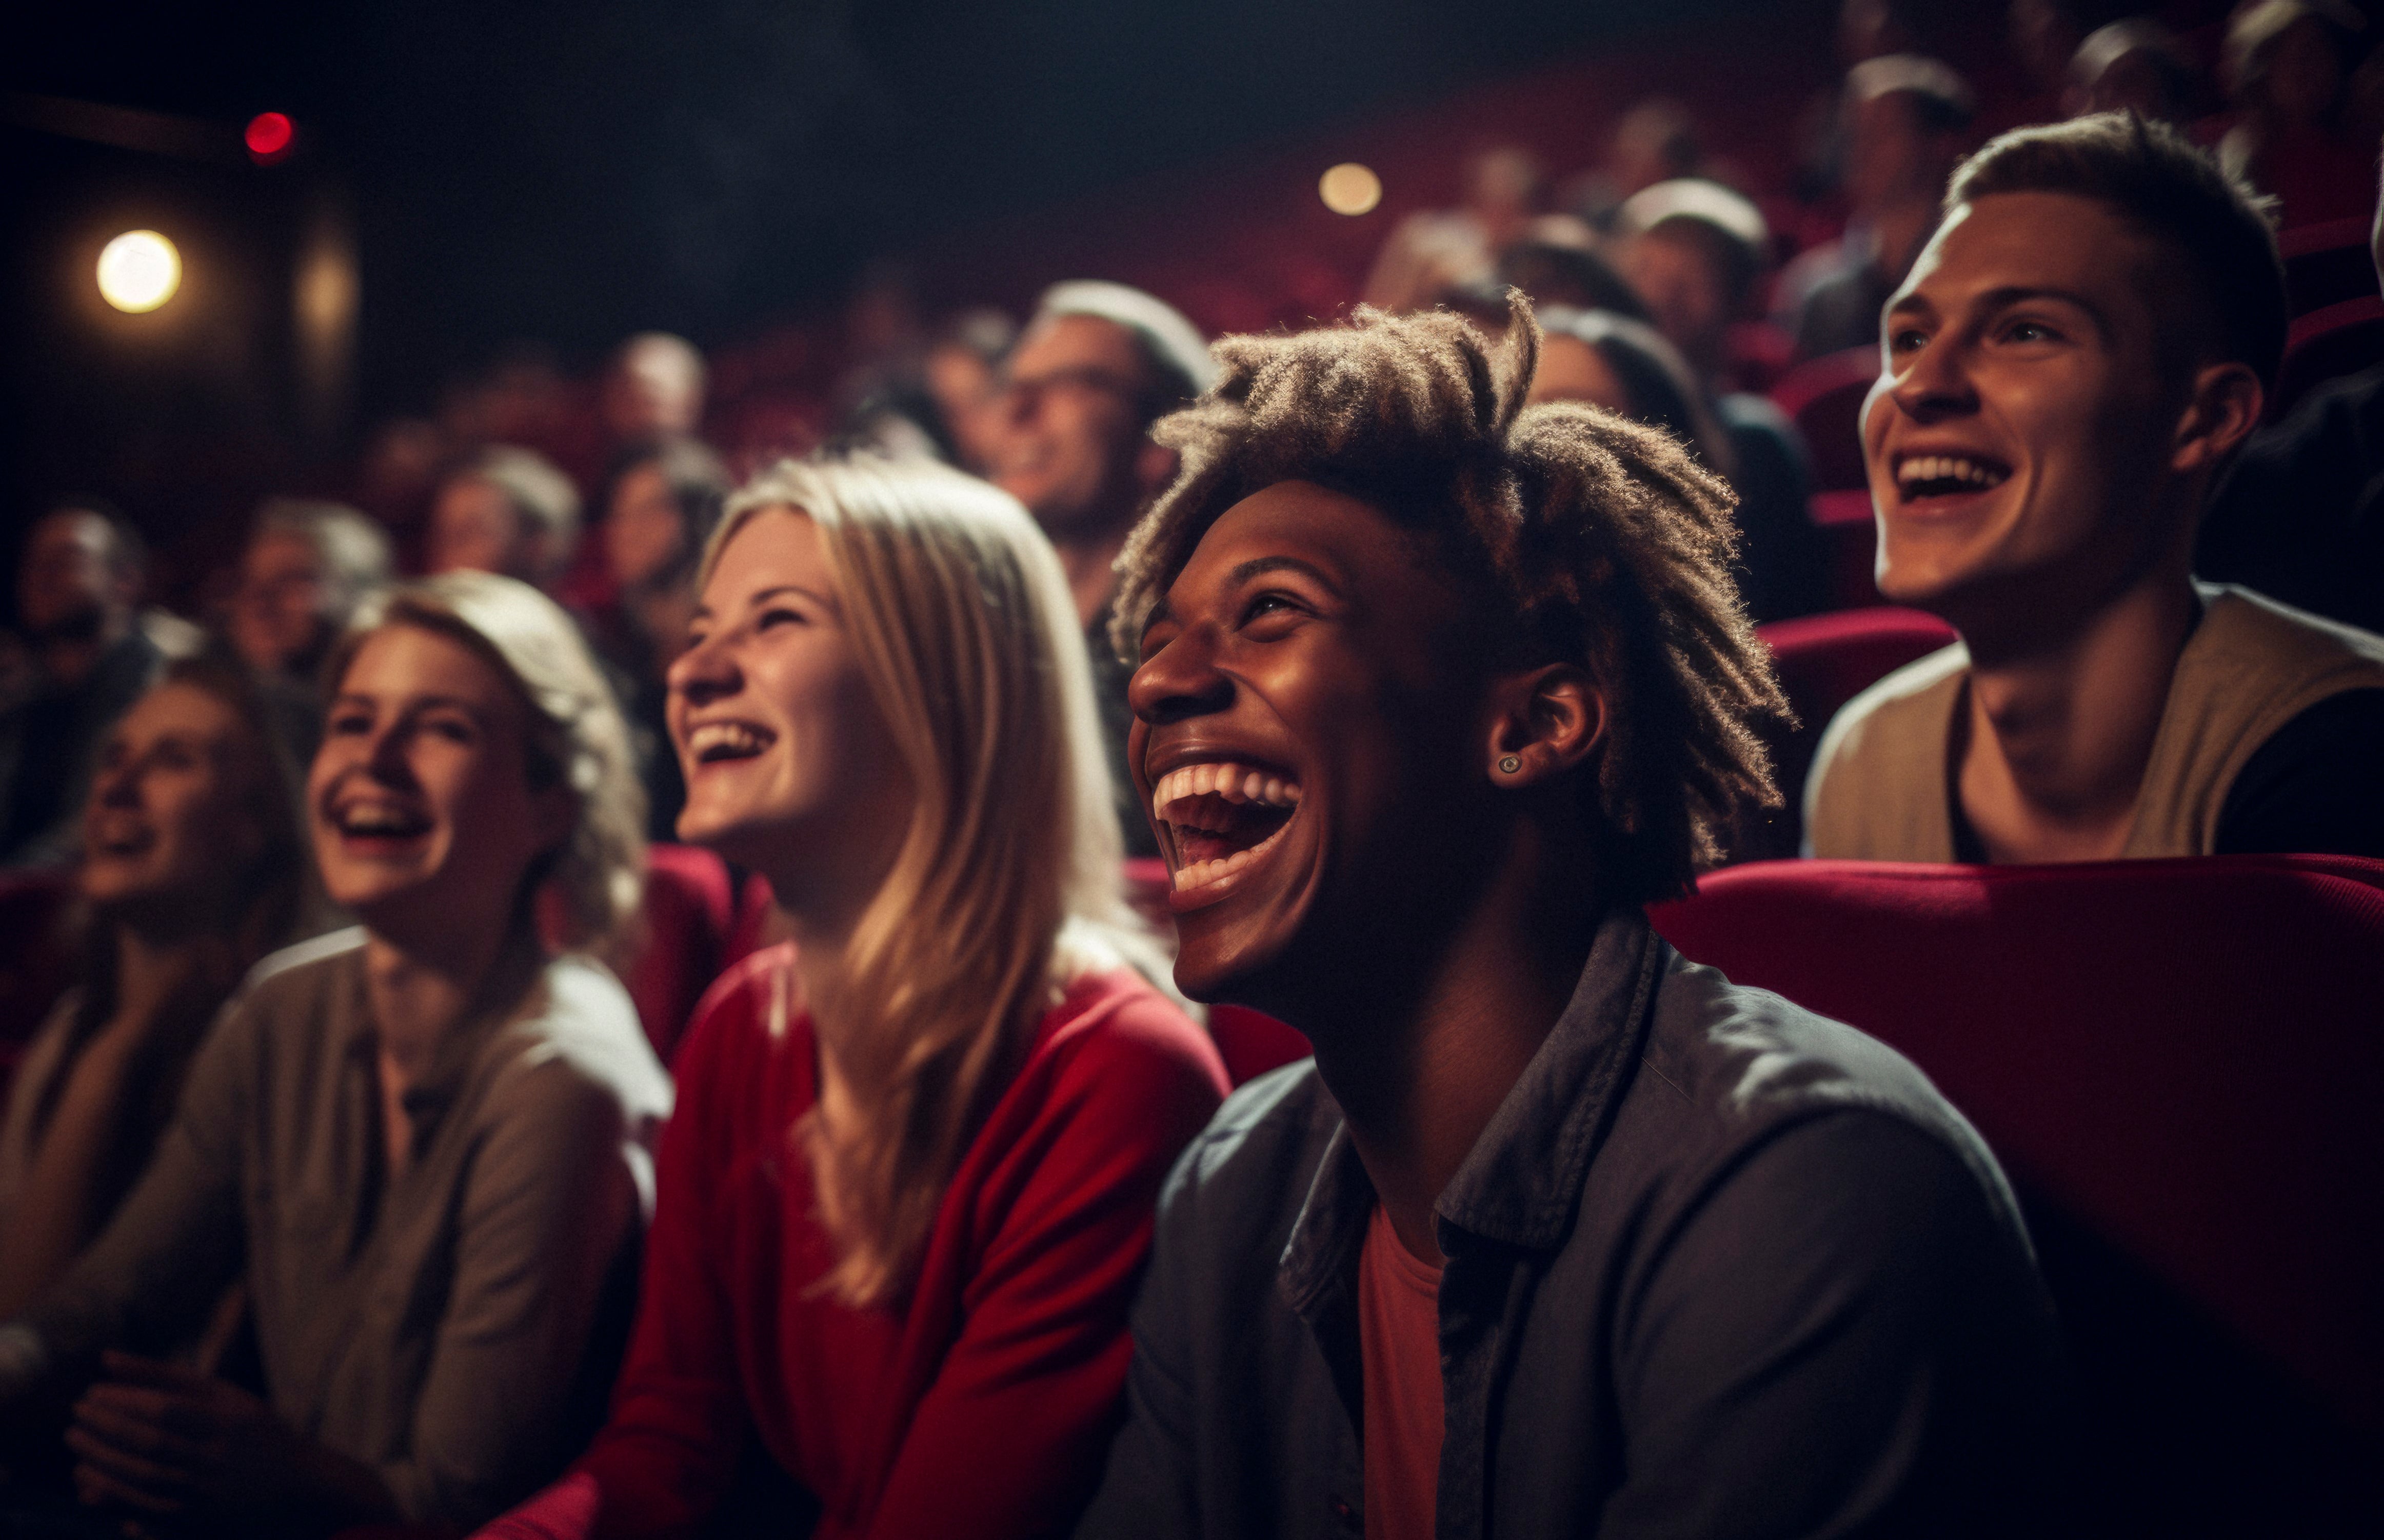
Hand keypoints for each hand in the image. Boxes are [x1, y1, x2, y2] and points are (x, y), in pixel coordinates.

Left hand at [65, 1351, 318, 1518]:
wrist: (297, 1486)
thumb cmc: (253, 1430)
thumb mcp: (223, 1395)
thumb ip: (166, 1377)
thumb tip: (105, 1358)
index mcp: (230, 1421)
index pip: (167, 1409)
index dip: (123, 1401)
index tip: (92, 1394)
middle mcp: (219, 1458)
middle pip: (151, 1444)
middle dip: (105, 1429)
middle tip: (76, 1416)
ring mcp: (208, 1494)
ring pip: (143, 1479)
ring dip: (101, 1462)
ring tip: (76, 1444)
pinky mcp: (196, 1521)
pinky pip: (146, 1510)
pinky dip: (112, 1495)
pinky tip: (88, 1480)